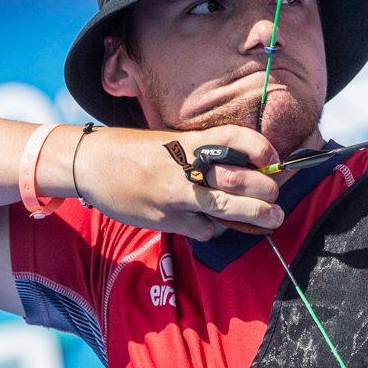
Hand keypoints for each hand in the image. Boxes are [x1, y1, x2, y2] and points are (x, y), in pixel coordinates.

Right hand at [64, 124, 285, 240]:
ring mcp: (175, 195)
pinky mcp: (165, 219)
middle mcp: (186, 167)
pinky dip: (212, 229)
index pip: (234, 138)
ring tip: (272, 218)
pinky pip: (202, 229)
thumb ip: (204, 153)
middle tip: (276, 198)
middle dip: (267, 191)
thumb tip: (244, 167)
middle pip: (240, 180)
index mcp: (190, 142)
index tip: (274, 159)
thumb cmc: (137, 151)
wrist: (91, 163)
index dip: (261, 148)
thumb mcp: (173, 141)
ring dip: (255, 215)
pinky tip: (209, 223)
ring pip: (227, 209)